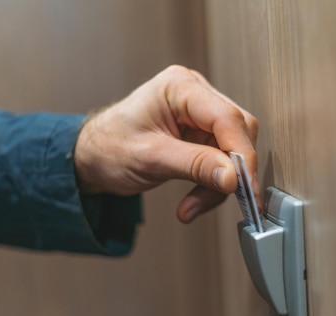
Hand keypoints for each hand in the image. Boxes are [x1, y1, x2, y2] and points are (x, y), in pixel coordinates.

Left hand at [75, 65, 258, 222]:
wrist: (92, 157)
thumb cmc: (109, 147)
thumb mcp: (150, 158)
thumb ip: (195, 165)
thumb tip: (233, 177)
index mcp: (180, 86)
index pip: (227, 117)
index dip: (240, 154)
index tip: (243, 186)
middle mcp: (194, 94)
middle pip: (237, 132)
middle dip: (231, 172)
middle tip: (223, 200)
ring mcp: (199, 115)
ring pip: (232, 151)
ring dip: (219, 185)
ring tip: (191, 207)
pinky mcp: (200, 135)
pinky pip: (221, 162)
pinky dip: (211, 186)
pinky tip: (193, 203)